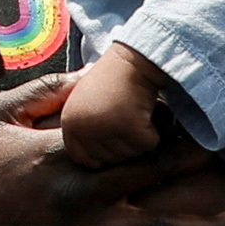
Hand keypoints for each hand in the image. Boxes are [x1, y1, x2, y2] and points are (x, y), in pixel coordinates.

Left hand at [50, 47, 176, 169]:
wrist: (134, 60)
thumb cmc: (113, 81)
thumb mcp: (84, 106)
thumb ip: (83, 132)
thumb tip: (90, 165)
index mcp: (71, 124)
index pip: (85, 160)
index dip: (103, 156)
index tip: (113, 142)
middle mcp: (85, 128)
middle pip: (111, 160)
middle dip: (124, 145)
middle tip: (127, 118)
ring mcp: (107, 128)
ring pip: (131, 154)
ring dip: (139, 138)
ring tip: (134, 113)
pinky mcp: (132, 126)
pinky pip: (149, 145)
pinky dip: (154, 132)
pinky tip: (146, 113)